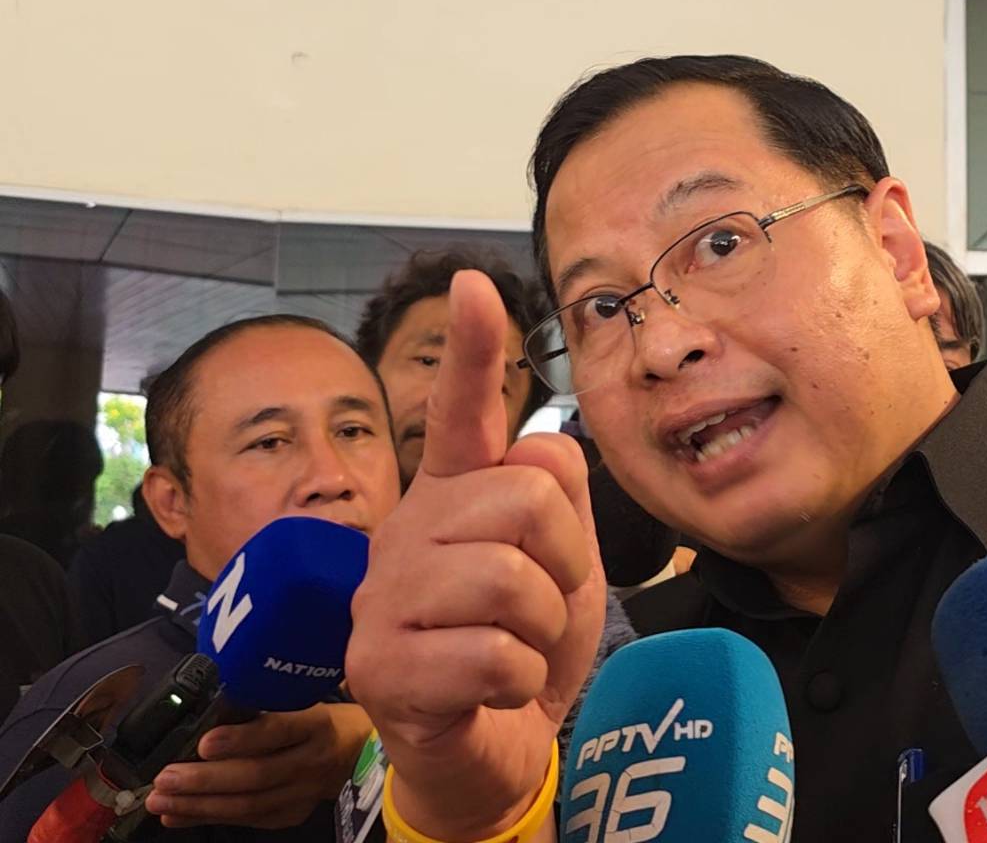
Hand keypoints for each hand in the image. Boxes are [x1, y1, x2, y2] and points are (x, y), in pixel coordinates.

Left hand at [145, 703, 371, 828]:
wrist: (356, 751)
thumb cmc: (316, 718)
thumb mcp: (300, 701)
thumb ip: (262, 706)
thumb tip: (206, 711)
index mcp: (315, 723)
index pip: (278, 731)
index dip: (241, 739)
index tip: (205, 743)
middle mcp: (312, 760)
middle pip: (258, 775)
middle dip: (206, 780)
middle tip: (165, 779)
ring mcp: (304, 792)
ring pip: (249, 804)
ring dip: (199, 805)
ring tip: (160, 802)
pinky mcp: (293, 813)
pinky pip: (247, 819)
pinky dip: (208, 818)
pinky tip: (178, 817)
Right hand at [345, 271, 606, 839]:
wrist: (491, 744)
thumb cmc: (523, 642)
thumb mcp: (562, 561)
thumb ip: (559, 494)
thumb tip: (544, 443)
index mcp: (454, 495)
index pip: (464, 411)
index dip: (473, 350)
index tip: (477, 285)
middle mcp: (408, 530)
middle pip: (528, 502)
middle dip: (563, 565)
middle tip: (539, 606)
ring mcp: (383, 597)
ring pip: (513, 582)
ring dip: (542, 630)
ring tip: (514, 647)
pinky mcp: (378, 664)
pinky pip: (496, 654)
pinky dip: (519, 680)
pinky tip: (489, 687)